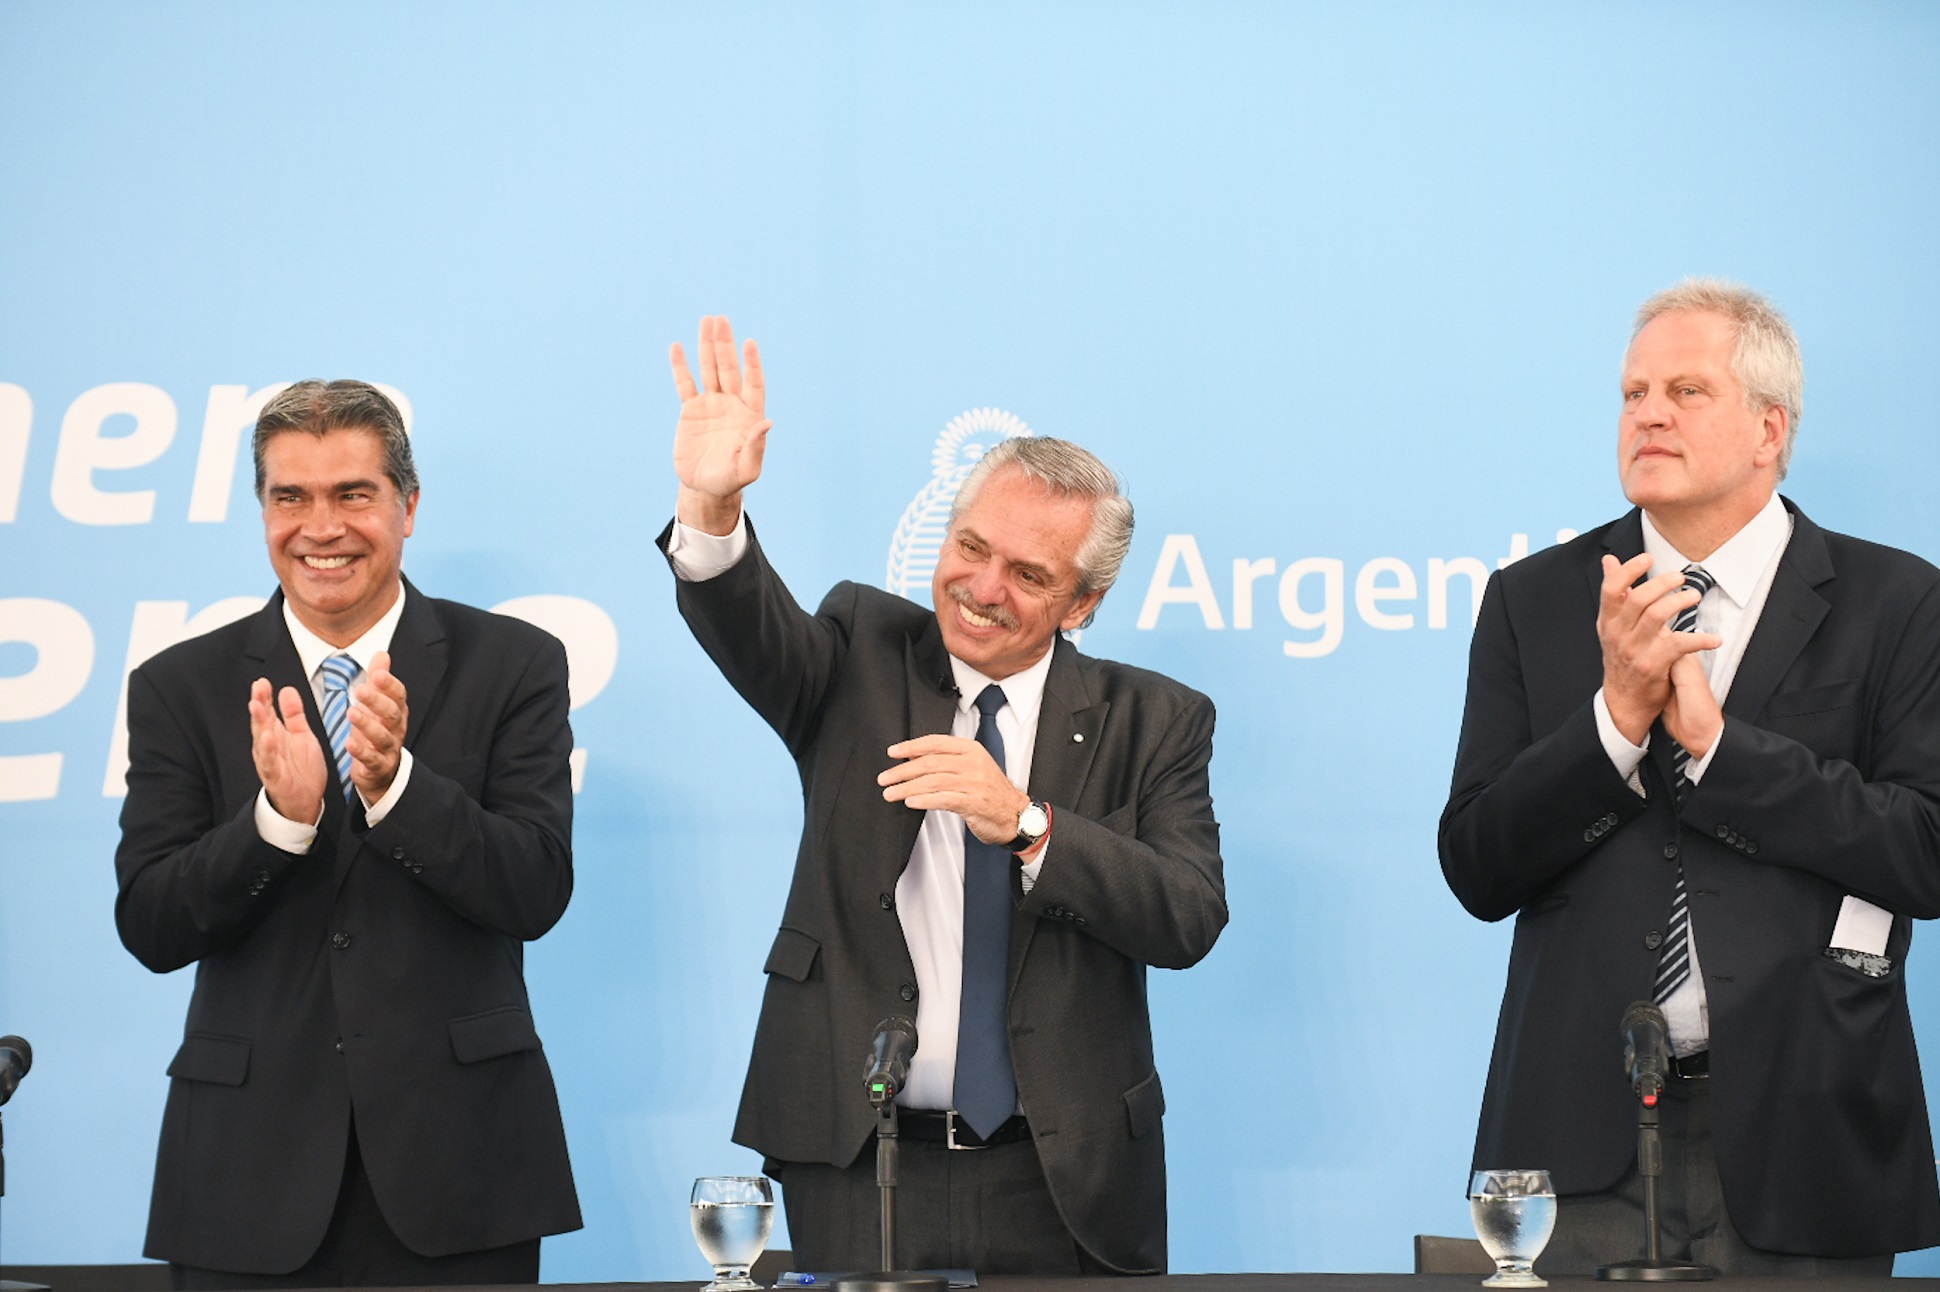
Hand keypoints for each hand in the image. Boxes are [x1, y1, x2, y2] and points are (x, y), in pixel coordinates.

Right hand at [249, 678, 325, 824]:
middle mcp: (269, 746)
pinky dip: (268, 751)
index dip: (264, 697)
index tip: (263, 681)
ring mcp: (270, 761)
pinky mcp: (275, 777)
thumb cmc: (301, 769)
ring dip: (259, 723)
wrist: (305, 802)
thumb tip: (286, 689)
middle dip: (259, 704)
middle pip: (262, 722)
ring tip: (257, 706)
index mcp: (276, 735)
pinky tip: (268, 737)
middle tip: (258, 687)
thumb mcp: (301, 736)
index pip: (268, 712)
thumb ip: (294, 715)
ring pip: (261, 740)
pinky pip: (270, 763)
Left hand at [344, 651, 409, 802]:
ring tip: (352, 713)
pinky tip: (349, 743)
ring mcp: (389, 749)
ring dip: (368, 725)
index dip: (389, 684)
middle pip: (392, 714)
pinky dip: (362, 752)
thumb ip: (380, 680)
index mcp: (397, 711)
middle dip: (377, 701)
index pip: (398, 695)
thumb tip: (382, 653)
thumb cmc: (378, 731)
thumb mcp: (378, 704)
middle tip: (360, 690)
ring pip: (382, 737)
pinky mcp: (378, 766)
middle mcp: (396, 729)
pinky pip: (372, 760)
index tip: (376, 673)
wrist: (383, 771)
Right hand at [671, 314, 770, 534]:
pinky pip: (685, 384)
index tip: (749, 343)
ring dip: (707, 346)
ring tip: (707, 321)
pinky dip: (681, 367)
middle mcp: (731, 404)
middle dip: (725, 345)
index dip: (751, 364)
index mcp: (749, 415)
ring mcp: (710, 404)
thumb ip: (756, 446)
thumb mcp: (746, 469)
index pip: (753, 383)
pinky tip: (677, 347)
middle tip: (721, 320)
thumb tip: (767, 422)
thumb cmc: (730, 480)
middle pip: (729, 369)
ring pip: (709, 369)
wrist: (704, 487)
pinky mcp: (690, 411)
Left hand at [879, 735, 1029, 845]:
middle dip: (903, 771)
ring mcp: (975, 783)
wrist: (1016, 815)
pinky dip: (924, 800)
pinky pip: (944, 799)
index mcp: (971, 750)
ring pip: (933, 781)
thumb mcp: (972, 767)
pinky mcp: (975, 803)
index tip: (892, 753)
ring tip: (891, 793)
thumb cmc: (991, 791)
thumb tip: (911, 756)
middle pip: (930, 763)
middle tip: (885, 778)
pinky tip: (910, 801)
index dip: (911, 747)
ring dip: (907, 787)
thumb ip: (946, 760)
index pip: (935, 743)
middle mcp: (973, 764)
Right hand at [1596, 553, 1721, 743]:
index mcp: (1607, 621)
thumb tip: (1610, 560)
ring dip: (1680, 602)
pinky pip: (1680, 644)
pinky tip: (1715, 638)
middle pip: (1638, 598)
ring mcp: (1635, 650)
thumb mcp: (1611, 625)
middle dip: (1662, 583)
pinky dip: (1701, 639)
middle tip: (1681, 578)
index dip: (1629, 570)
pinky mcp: (1653, 665)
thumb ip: (1615, 592)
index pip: (1612, 589)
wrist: (1624, 701)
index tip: (1648, 558)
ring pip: (1657, 615)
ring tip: (1694, 596)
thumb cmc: (1622, 658)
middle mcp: (1618, 634)